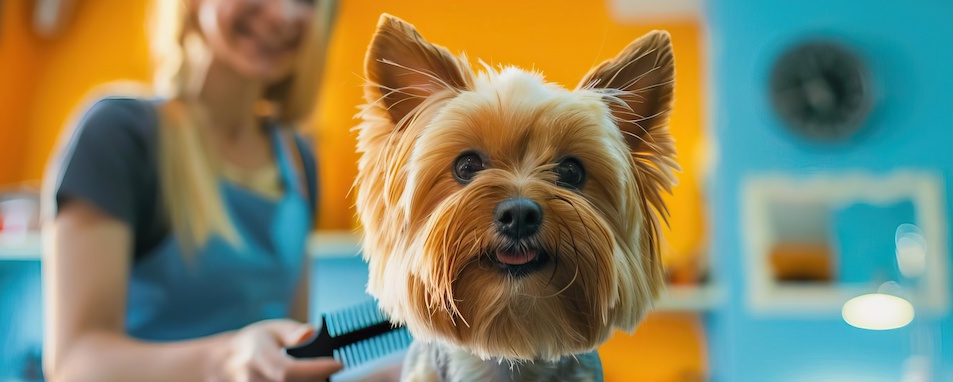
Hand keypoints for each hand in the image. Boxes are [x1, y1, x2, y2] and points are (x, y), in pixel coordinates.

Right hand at [218, 319, 343, 381]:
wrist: (226, 364)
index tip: (338, 363)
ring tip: (315, 373)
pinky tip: (304, 379)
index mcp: (257, 355)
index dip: (316, 369)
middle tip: (329, 368)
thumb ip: (293, 332)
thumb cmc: (254, 344)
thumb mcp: (272, 329)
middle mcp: (252, 378)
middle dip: (319, 378)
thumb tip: (311, 333)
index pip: (287, 369)